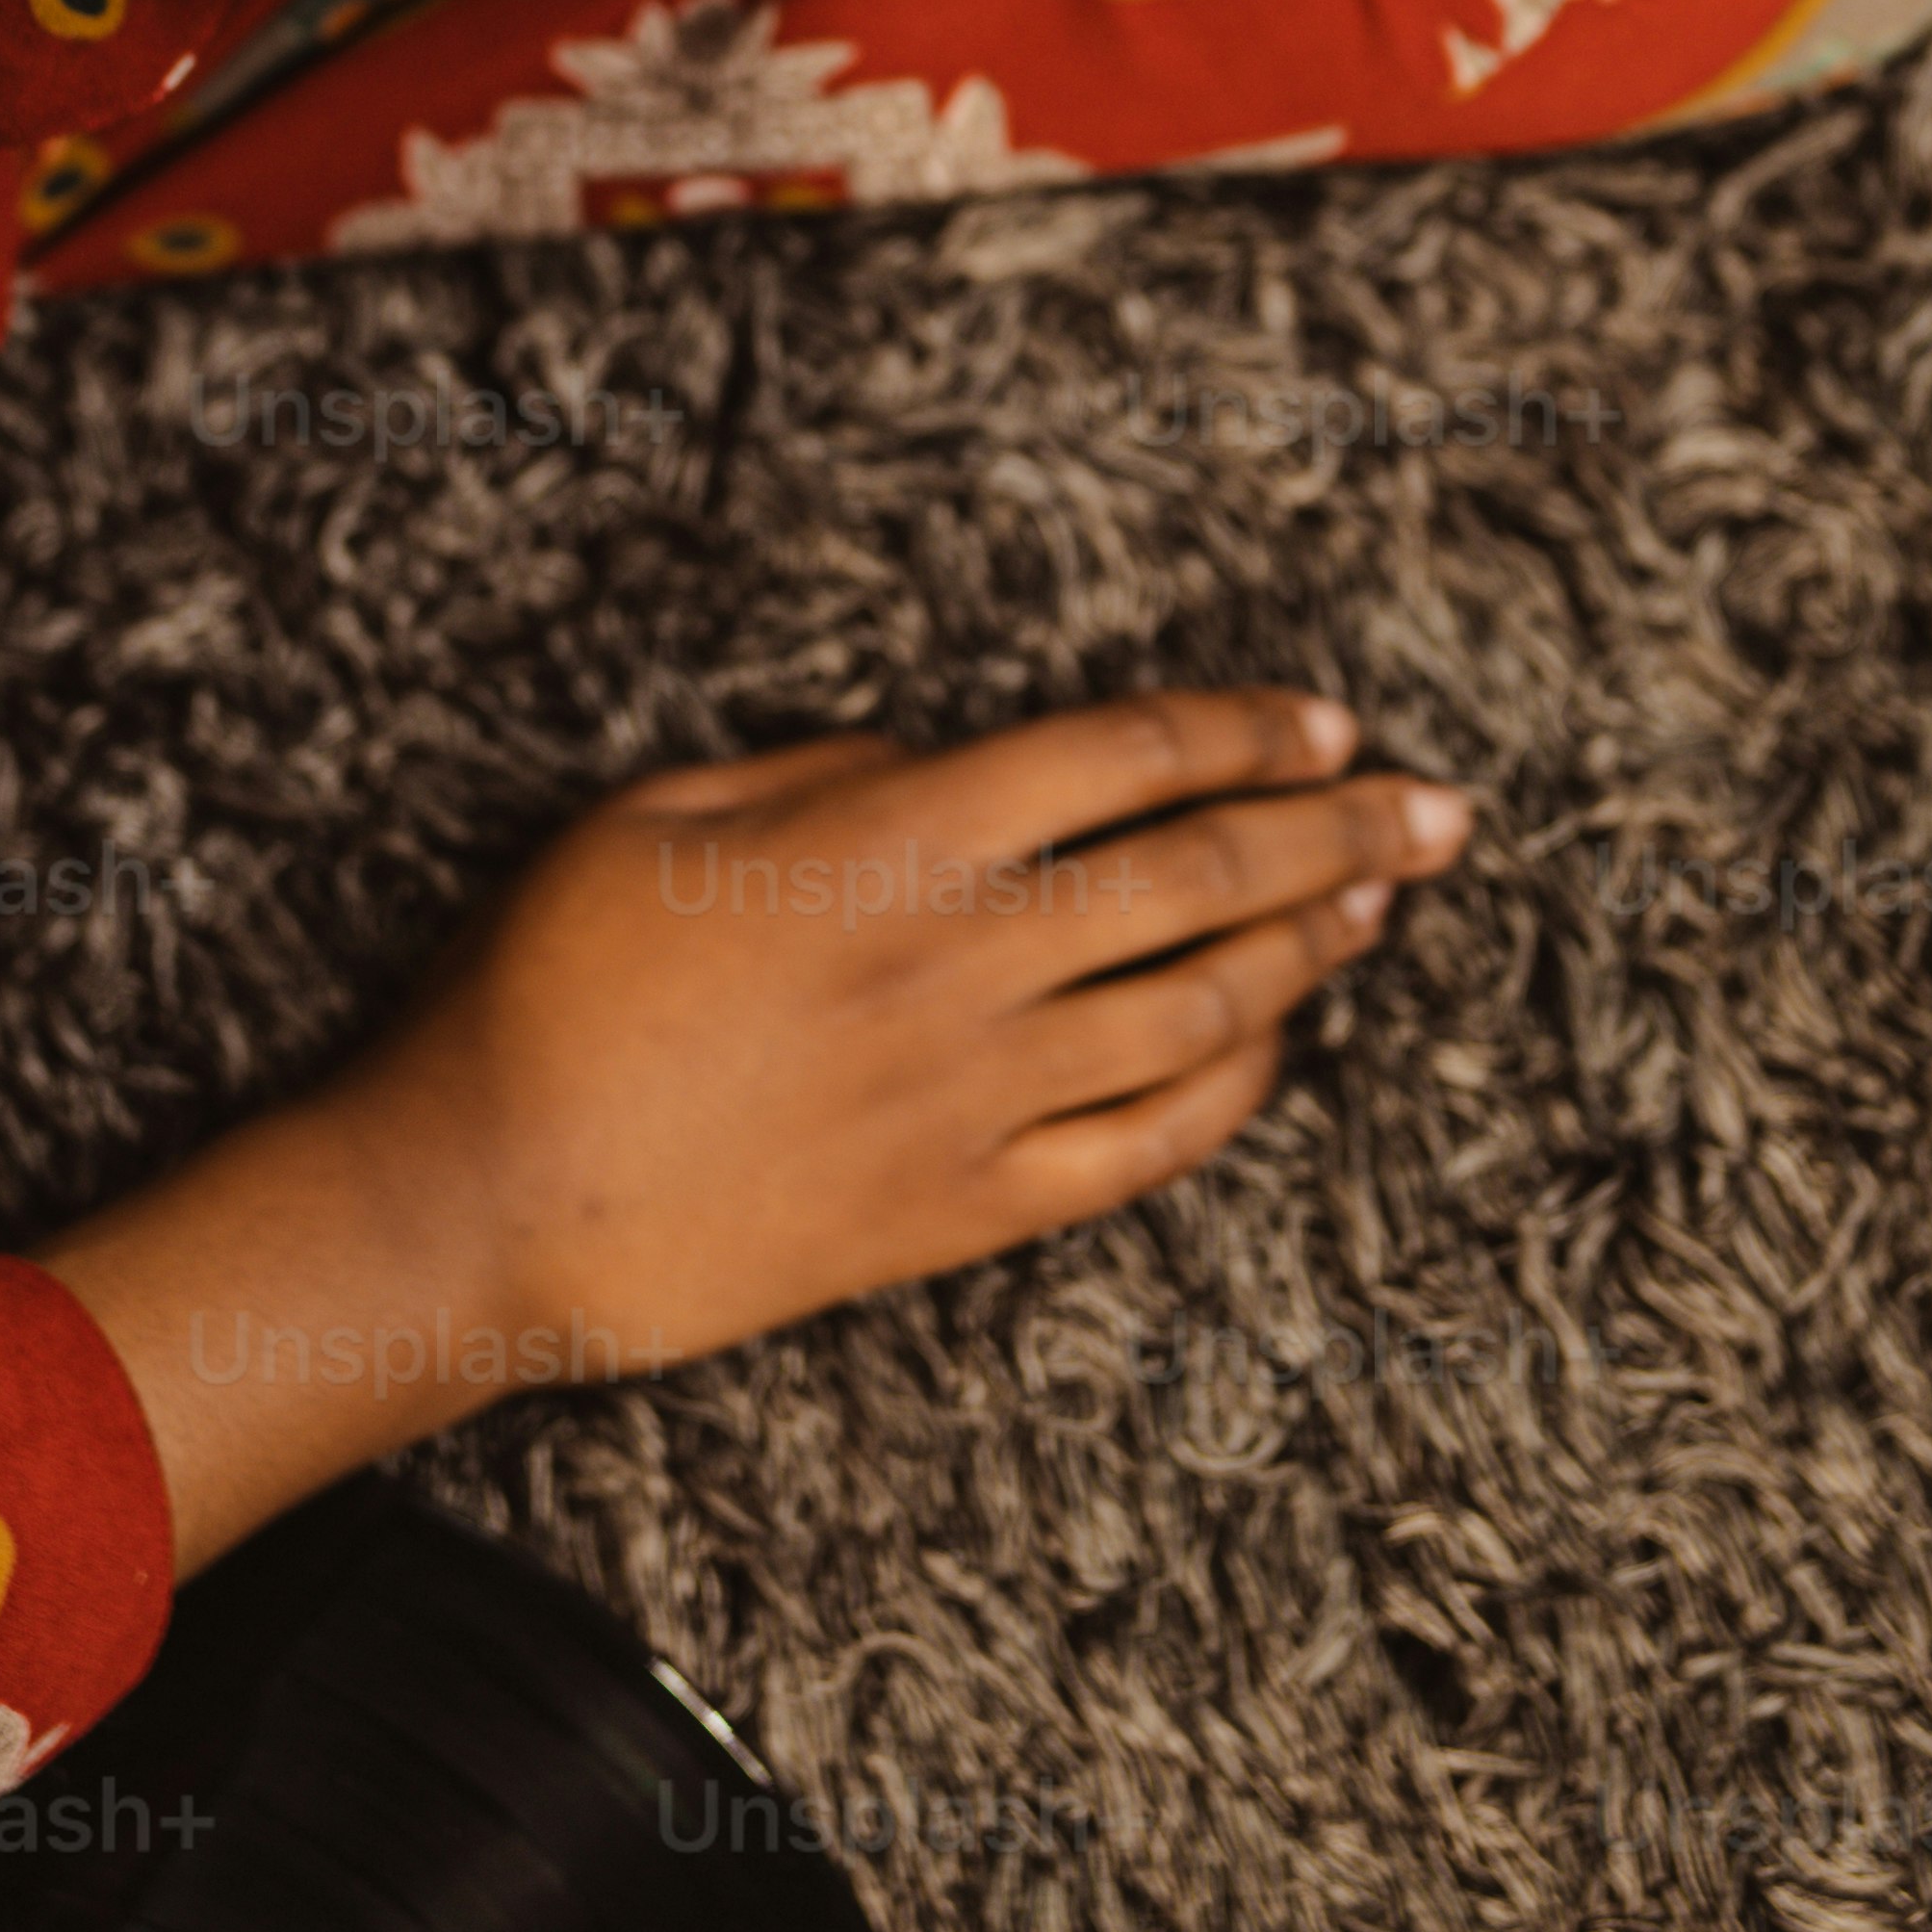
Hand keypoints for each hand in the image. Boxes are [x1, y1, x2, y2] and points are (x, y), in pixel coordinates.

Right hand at [47, 689, 1472, 1568]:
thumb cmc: (547, 988)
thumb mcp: (655, 813)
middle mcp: (965, 962)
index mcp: (892, 840)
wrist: (493, 1202)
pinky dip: (1229, 1091)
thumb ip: (821, 773)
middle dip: (1340, 830)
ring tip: (1374, 905)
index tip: (1325, 723)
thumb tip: (937, 764)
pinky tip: (1272, 1050)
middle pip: (1205, 875)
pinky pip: (1144, 1147)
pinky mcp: (963, 1209)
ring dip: (1308, 950)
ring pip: (1201, 1008)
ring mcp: (977, 1095)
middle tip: (1438, 808)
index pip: (1125, 758)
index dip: (1244, 733)